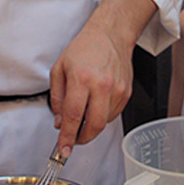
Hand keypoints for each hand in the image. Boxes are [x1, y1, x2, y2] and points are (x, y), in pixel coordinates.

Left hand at [49, 0, 154, 155]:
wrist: (110, 34)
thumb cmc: (84, 48)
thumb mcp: (59, 70)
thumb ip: (57, 99)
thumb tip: (60, 122)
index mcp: (82, 79)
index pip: (74, 116)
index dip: (67, 137)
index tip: (63, 150)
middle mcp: (102, 85)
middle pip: (94, 125)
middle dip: (82, 138)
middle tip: (74, 139)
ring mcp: (117, 90)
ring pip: (103, 122)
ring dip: (91, 124)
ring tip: (84, 109)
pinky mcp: (126, 93)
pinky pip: (112, 114)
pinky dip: (102, 115)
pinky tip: (96, 102)